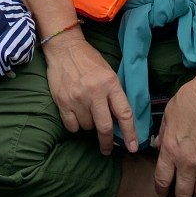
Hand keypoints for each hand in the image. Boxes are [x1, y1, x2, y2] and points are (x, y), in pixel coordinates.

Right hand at [43, 30, 138, 154]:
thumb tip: (119, 121)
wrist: (64, 47)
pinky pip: (72, 126)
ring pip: (87, 127)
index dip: (130, 133)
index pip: (124, 113)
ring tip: (86, 111)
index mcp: (110, 83)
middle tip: (107, 149)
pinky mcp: (63, 102)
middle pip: (105, 127)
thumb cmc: (89, 60)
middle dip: (107, 142)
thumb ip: (114, 95)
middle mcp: (95, 92)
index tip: (132, 147)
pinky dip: (75, 125)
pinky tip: (76, 114)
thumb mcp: (108, 73)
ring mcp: (78, 98)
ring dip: (89, 125)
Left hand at [153, 69, 195, 196]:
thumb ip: (162, 134)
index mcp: (171, 150)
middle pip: (183, 194)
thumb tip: (159, 147)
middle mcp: (188, 163)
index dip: (160, 189)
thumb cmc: (189, 101)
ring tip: (193, 184)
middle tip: (178, 194)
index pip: (162, 180)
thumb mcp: (168, 115)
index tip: (161, 191)